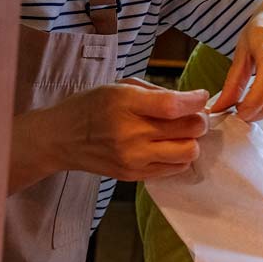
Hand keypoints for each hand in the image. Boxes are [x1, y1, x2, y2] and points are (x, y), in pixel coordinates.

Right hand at [8, 80, 209, 192]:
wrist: (60, 138)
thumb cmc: (93, 106)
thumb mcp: (120, 86)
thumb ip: (157, 93)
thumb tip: (193, 101)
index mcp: (125, 103)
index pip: (173, 106)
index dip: (196, 101)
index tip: (202, 96)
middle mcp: (130, 133)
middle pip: (188, 130)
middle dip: (198, 120)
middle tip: (193, 115)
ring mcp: (132, 158)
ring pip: (187, 152)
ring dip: (192, 141)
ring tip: (181, 134)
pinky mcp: (133, 175)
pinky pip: (174, 169)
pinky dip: (179, 157)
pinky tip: (168, 147)